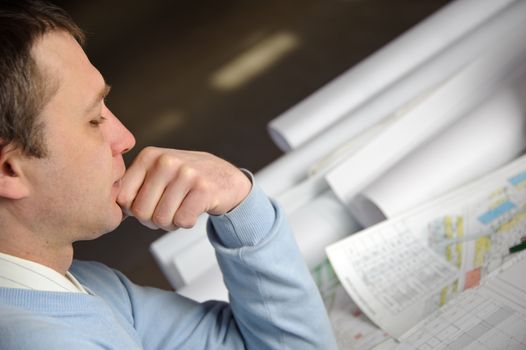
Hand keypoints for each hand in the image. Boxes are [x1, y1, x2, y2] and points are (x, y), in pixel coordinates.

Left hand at [116, 147, 251, 230]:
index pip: (124, 198)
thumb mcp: (158, 172)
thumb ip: (135, 185)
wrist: (227, 178)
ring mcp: (186, 174)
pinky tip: (194, 210)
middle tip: (168, 211)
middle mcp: (166, 162)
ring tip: (181, 209)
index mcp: (149, 156)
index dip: (134, 211)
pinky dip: (187, 223)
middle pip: (142, 213)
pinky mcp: (203, 189)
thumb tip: (106, 209)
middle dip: (153, 220)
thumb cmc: (188, 179)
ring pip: (162, 219)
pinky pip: (182, 221)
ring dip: (171, 223)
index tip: (149, 206)